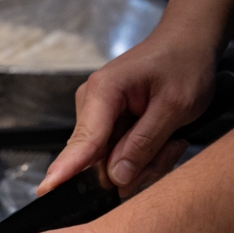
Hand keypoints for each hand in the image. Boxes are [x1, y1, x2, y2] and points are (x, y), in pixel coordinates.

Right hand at [40, 36, 215, 196]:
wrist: (187, 43)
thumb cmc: (184, 63)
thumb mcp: (176, 105)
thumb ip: (145, 143)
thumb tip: (117, 177)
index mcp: (103, 92)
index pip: (84, 141)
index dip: (66, 168)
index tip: (46, 189)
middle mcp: (91, 105)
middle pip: (98, 160)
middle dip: (136, 166)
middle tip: (173, 147)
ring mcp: (96, 117)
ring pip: (110, 163)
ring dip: (145, 161)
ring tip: (172, 139)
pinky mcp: (105, 126)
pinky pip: (117, 156)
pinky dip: (143, 156)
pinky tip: (163, 139)